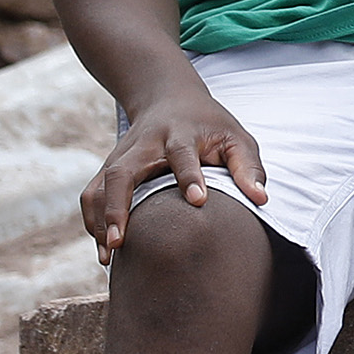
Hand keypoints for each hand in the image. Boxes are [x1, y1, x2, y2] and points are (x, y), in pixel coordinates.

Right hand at [84, 84, 266, 255]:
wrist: (169, 98)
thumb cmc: (209, 125)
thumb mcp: (236, 137)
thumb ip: (247, 167)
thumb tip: (261, 199)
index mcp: (180, 133)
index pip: (182, 153)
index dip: (190, 175)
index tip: (199, 201)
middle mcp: (144, 145)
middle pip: (122, 172)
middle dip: (118, 206)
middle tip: (121, 241)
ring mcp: (120, 155)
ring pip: (99, 186)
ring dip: (100, 220)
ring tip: (109, 255)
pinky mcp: (108, 167)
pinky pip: (92, 195)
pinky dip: (93, 221)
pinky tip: (104, 248)